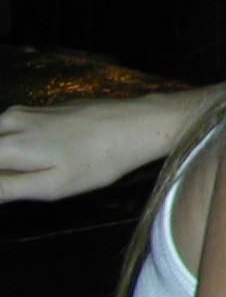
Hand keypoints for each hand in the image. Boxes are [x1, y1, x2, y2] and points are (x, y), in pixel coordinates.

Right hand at [0, 92, 199, 201]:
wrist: (139, 124)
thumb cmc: (97, 161)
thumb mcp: (49, 186)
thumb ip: (4, 187)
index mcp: (7, 143)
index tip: (8, 187)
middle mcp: (10, 120)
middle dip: (1, 172)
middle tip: (16, 185)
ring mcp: (28, 111)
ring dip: (7, 160)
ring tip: (22, 178)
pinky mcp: (44, 109)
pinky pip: (12, 128)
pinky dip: (11, 144)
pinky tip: (32, 161)